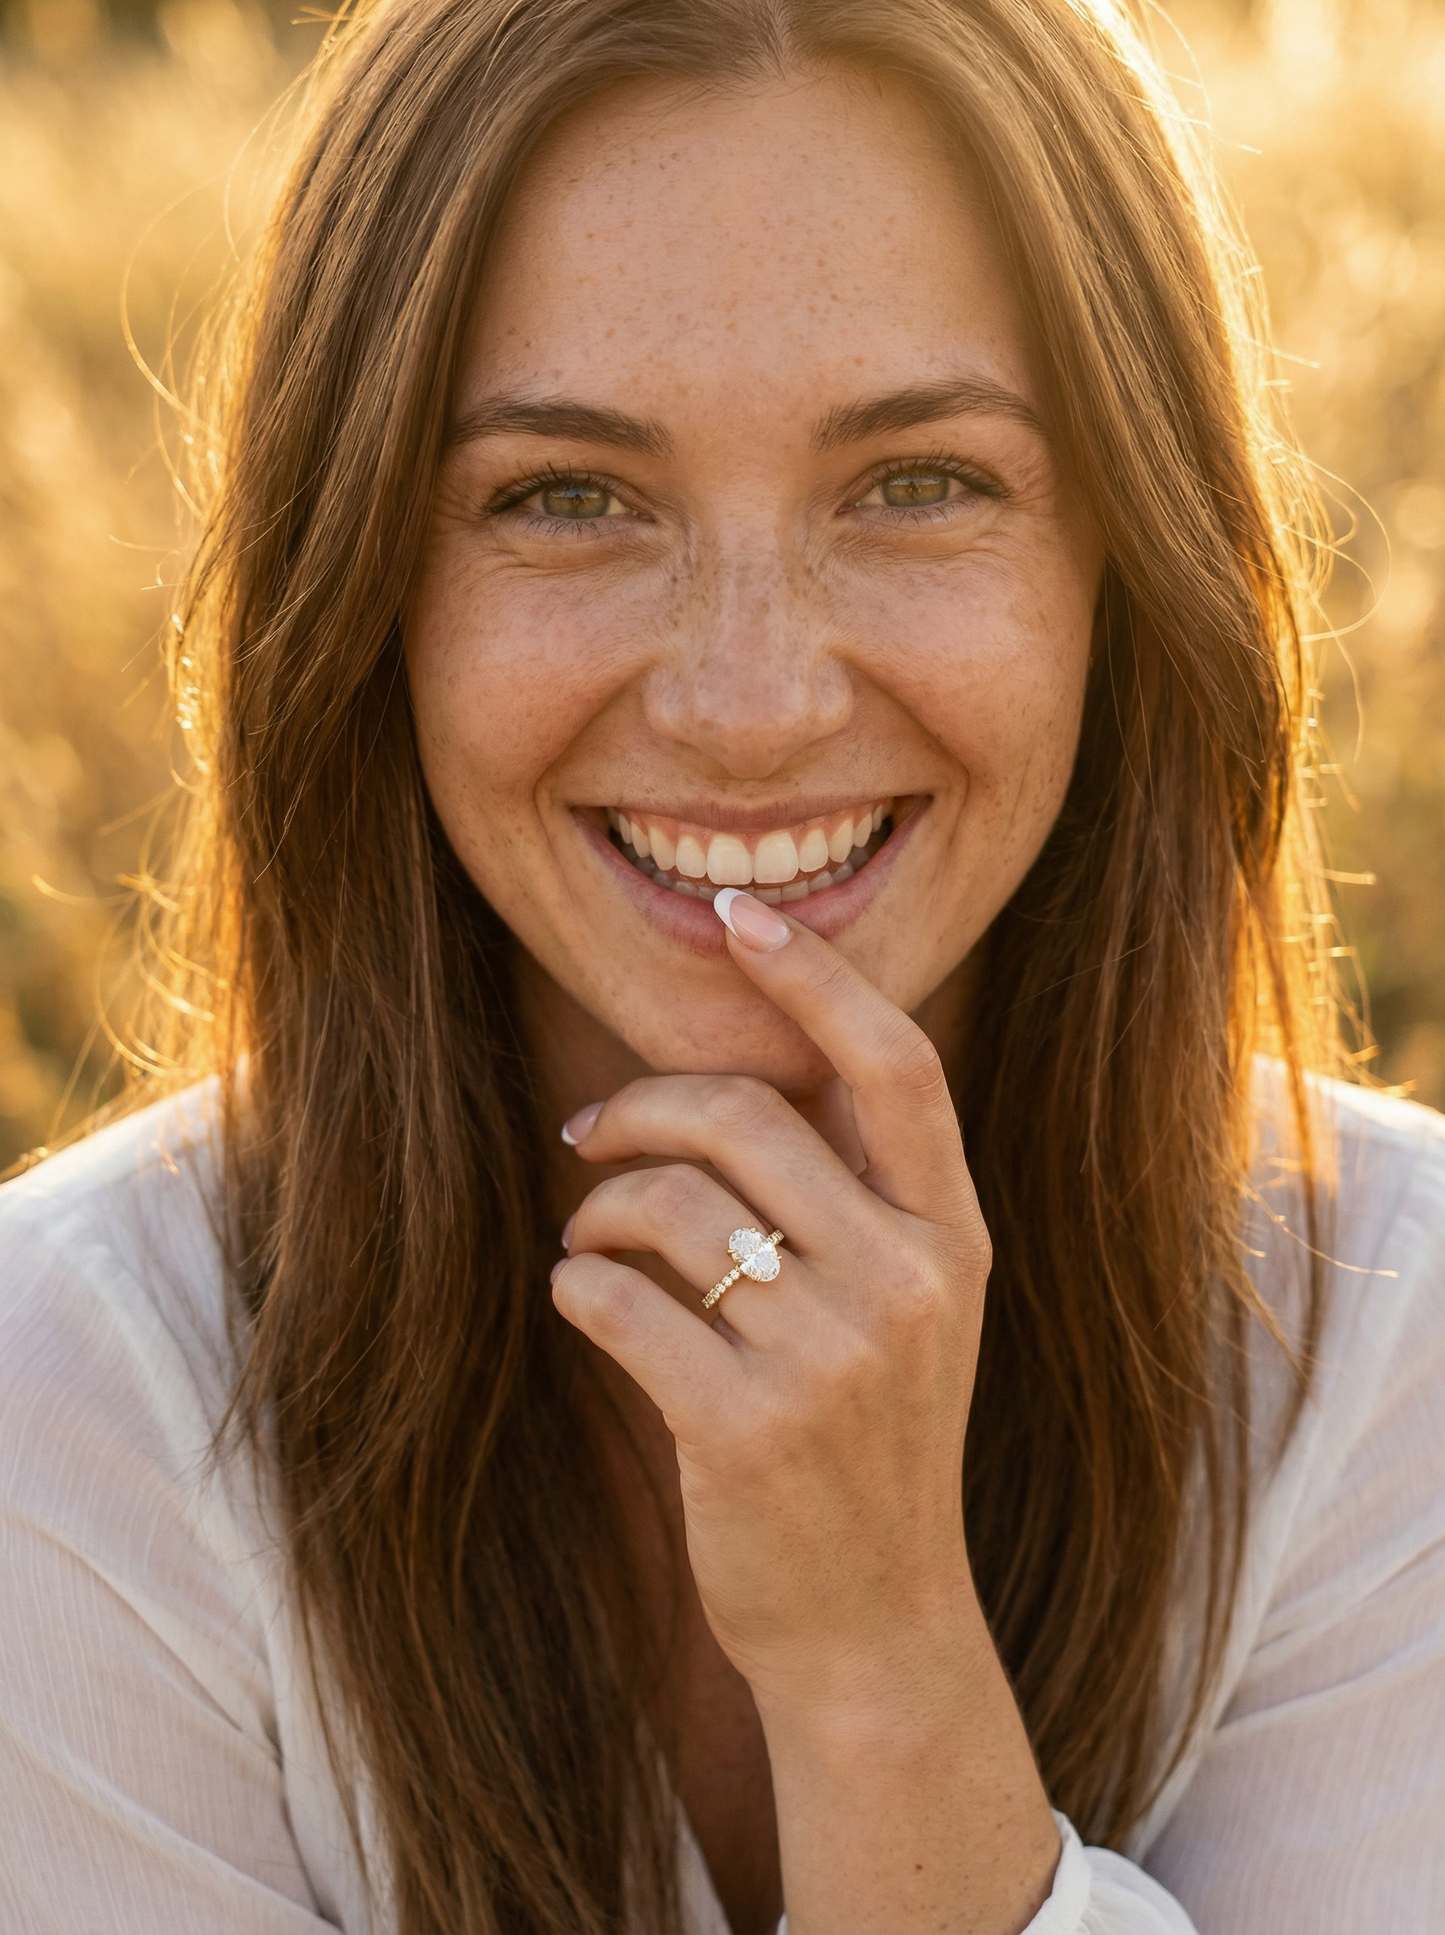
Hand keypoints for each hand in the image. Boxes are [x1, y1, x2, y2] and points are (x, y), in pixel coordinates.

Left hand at [553, 890, 1057, 1934]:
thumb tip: (722, 1081)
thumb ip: (857, 1199)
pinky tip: (584, 1308)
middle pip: (744, 1119)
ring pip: (666, 1207)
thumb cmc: (875, 1445)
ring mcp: (833, 1361)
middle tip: (585, 1136)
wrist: (876, 1624)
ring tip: (587, 1242)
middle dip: (639, 1109)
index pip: (896, 1067)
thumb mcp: (913, 1312)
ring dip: (597, 1212)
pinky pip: (614, 1304)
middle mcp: (911, 1285)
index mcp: (957, 1240)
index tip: (743, 917)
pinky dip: (574, 1290)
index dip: (816, 977)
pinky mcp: (744, 1429)